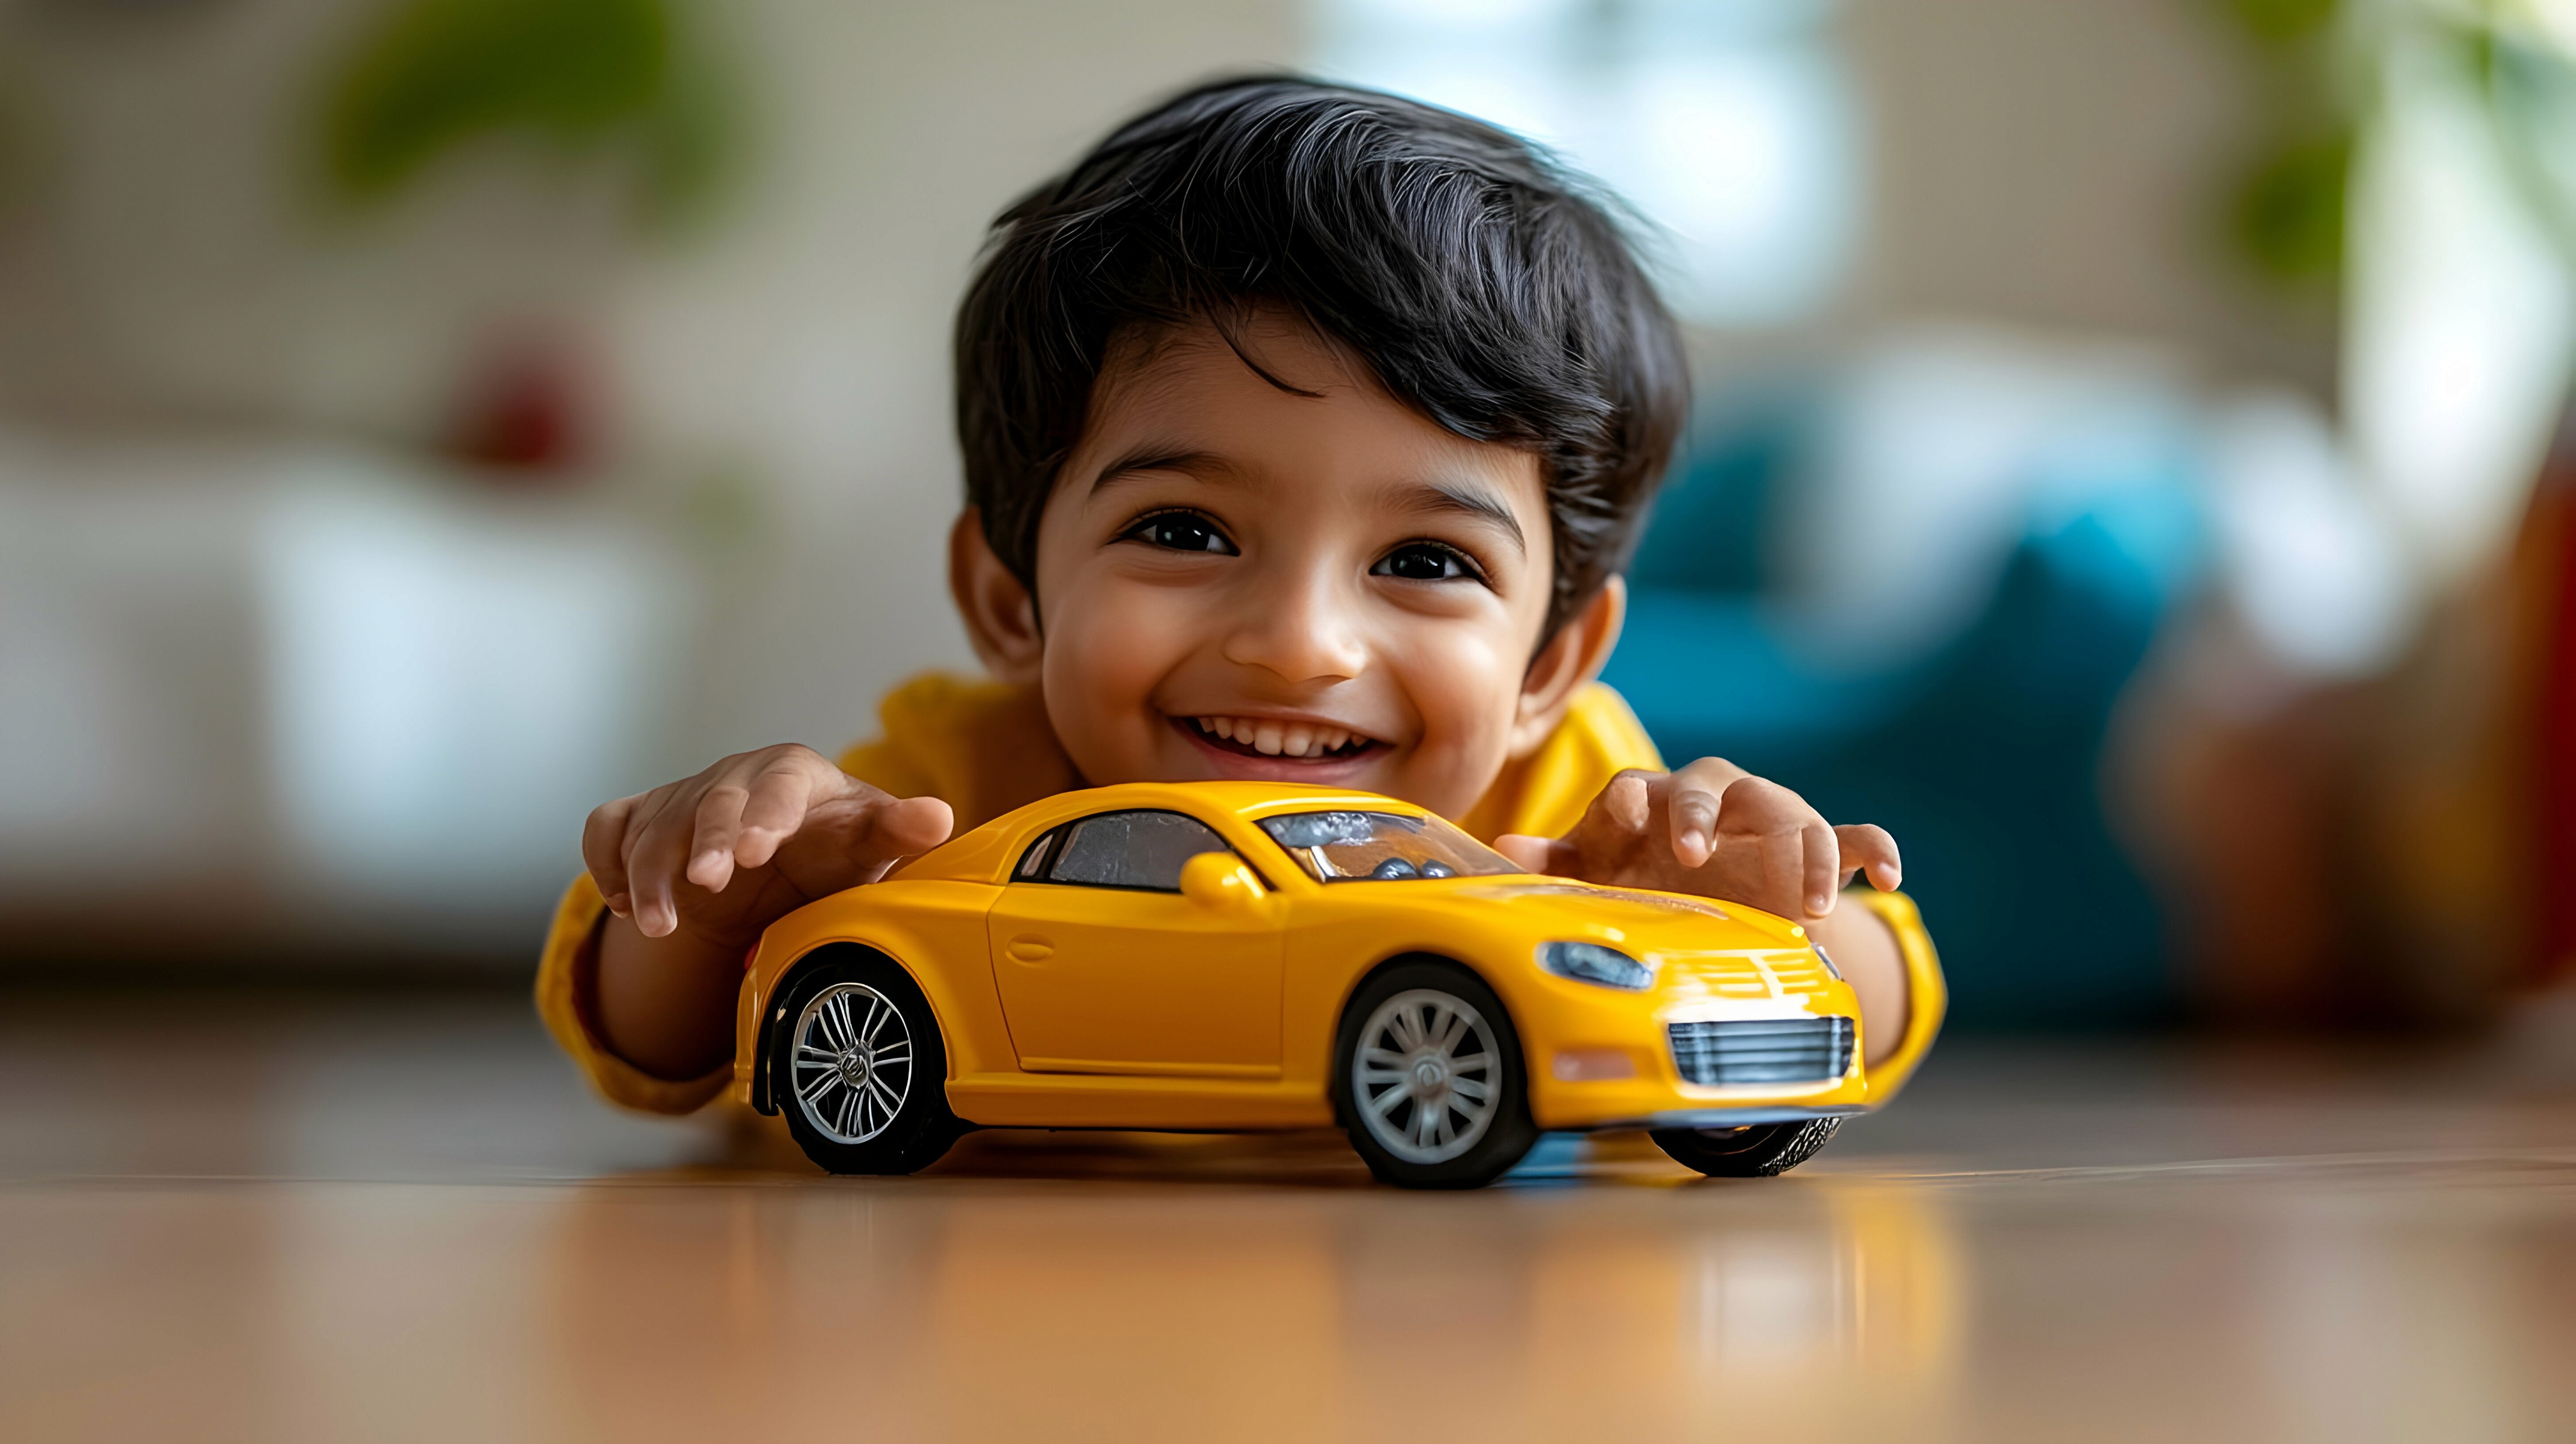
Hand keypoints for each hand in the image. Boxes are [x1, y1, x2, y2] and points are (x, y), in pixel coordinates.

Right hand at [581, 745, 954, 952]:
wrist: (780, 863)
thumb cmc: (831, 848)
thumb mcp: (868, 842)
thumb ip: (899, 831)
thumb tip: (938, 818)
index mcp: (793, 776)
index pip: (779, 786)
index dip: (765, 816)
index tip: (756, 852)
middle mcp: (733, 779)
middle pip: (711, 803)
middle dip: (705, 843)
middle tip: (706, 884)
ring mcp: (683, 797)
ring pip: (653, 826)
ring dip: (650, 875)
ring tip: (658, 925)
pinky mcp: (643, 819)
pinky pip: (608, 828)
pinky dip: (605, 863)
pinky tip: (622, 905)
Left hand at [1493, 761, 1899, 921]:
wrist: (1709, 893)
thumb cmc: (1639, 873)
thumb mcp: (1596, 871)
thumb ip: (1557, 861)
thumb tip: (1501, 847)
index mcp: (1654, 802)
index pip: (1640, 786)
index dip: (1630, 797)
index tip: (1623, 815)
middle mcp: (1715, 801)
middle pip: (1718, 785)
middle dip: (1707, 814)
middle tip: (1696, 855)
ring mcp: (1770, 822)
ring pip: (1795, 815)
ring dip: (1804, 853)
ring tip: (1809, 906)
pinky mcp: (1817, 851)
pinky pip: (1857, 837)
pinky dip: (1873, 851)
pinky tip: (1889, 879)